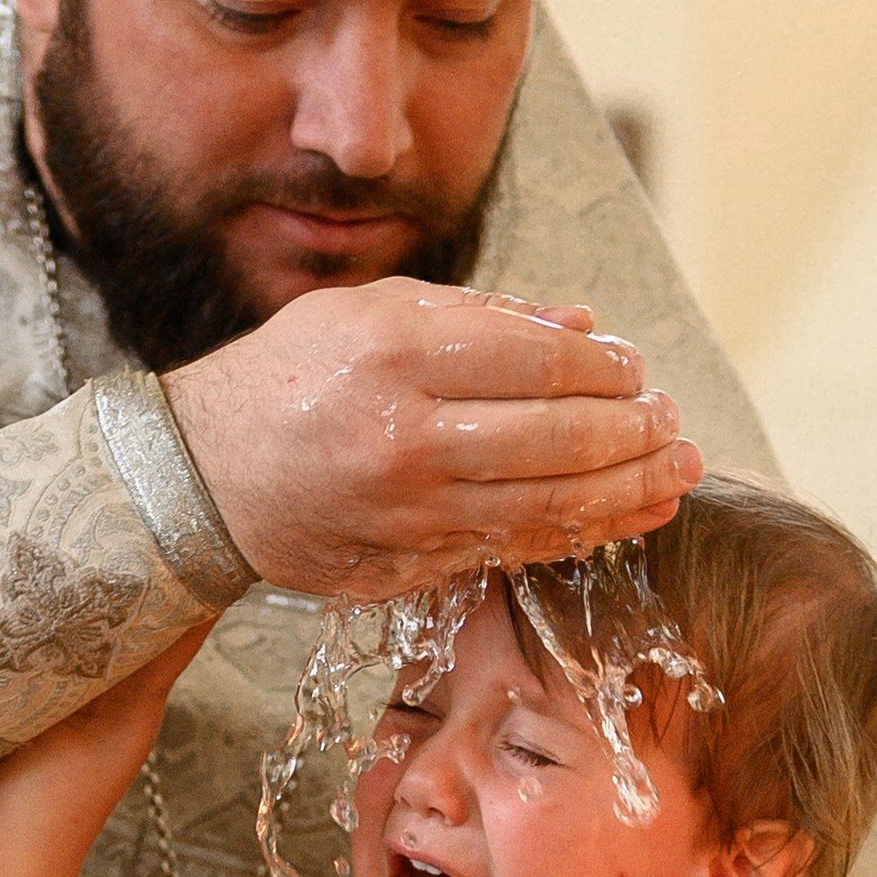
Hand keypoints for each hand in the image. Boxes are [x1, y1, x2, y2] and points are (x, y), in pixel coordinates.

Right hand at [163, 281, 702, 600]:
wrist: (201, 477)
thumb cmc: (292, 376)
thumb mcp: (373, 312)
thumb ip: (482, 316)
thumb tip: (584, 327)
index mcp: (396, 354)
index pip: (538, 362)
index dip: (608, 369)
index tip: (636, 367)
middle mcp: (405, 436)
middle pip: (557, 438)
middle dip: (633, 431)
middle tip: (671, 422)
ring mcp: (408, 511)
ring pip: (548, 506)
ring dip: (628, 491)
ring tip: (675, 473)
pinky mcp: (407, 564)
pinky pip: (514, 550)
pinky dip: (580, 534)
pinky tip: (625, 517)